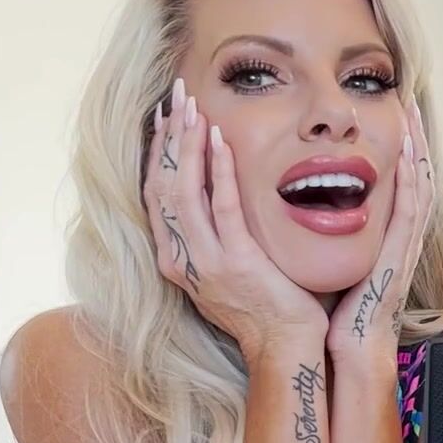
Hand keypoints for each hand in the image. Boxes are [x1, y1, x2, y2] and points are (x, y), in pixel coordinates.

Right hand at [145, 78, 326, 356]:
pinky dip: (219, 170)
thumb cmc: (266, 305)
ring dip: (187, 144)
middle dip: (168, 137)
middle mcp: (181, 259)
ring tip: (192, 107)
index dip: (158, 151)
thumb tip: (217, 189)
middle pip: (162, 185)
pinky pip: (222, 207)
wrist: (285, 346)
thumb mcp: (230, 265)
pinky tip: (220, 140)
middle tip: (176, 96)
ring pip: (183, 191)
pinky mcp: (236, 263)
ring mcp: (205, 262)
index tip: (166, 116)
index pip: (157, 193)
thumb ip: (217, 231)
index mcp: (177, 258)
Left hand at [329, 98, 435, 360]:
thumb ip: (332, 233)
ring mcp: (404, 246)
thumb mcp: (336, 261)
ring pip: (418, 187)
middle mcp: (401, 237)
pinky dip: (411, 182)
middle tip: (408, 101)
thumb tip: (310, 207)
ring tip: (411, 116)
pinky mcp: (399, 257)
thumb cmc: (340, 311)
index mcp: (387, 236)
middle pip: (415, 176)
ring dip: (418, 150)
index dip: (400, 148)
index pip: (399, 183)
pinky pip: (408, 212)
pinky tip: (408, 156)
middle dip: (415, 138)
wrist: (351, 348)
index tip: (393, 116)